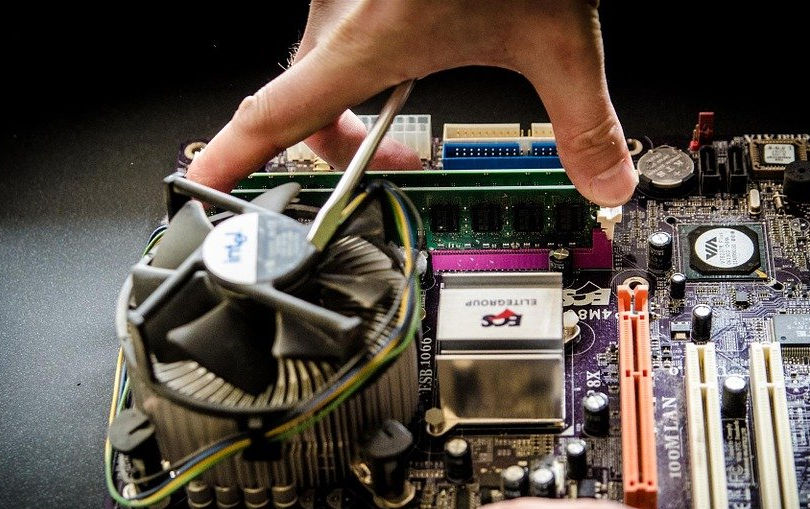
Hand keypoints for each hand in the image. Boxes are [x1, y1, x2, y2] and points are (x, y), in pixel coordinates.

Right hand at [187, 0, 636, 206]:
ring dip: (358, 86)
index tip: (202, 189)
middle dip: (339, 141)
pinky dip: (366, 45)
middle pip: (304, 100)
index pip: (278, 116)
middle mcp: (340, 9)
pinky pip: (340, 21)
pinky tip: (422, 26)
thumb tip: (606, 180)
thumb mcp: (558, 33)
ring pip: (326, 58)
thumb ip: (585, 119)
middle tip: (389, 158)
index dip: (235, 159)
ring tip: (420, 76)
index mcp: (371, 37)